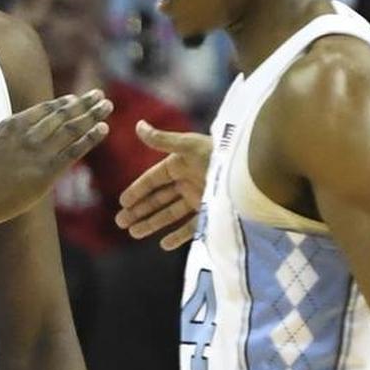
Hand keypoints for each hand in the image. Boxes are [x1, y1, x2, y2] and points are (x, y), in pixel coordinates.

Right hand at [0, 90, 111, 226]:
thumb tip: (1, 127)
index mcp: (12, 125)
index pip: (43, 110)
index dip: (62, 103)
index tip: (74, 98)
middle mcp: (29, 134)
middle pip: (62, 114)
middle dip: (83, 103)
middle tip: (99, 95)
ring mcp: (39, 152)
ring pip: (72, 128)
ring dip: (92, 115)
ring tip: (107, 106)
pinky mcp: (46, 172)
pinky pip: (74, 151)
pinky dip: (90, 138)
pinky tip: (103, 129)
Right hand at [116, 120, 211, 248]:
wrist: (249, 171)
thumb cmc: (218, 153)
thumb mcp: (188, 146)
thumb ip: (161, 140)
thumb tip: (138, 125)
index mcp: (179, 164)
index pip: (153, 180)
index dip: (137, 191)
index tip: (122, 203)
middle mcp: (186, 182)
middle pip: (157, 199)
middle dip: (138, 211)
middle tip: (120, 222)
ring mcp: (198, 198)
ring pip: (169, 214)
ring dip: (151, 223)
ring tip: (134, 233)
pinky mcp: (210, 212)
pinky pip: (191, 227)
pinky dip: (178, 235)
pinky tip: (163, 244)